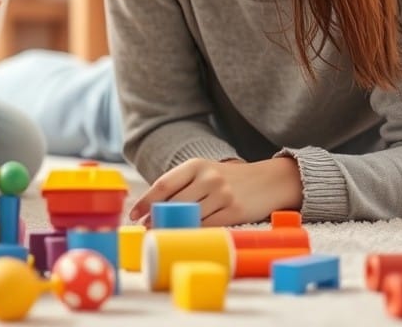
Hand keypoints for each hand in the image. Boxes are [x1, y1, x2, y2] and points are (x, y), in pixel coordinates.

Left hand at [126, 157, 303, 226]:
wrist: (268, 181)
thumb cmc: (229, 179)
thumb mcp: (205, 173)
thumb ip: (182, 186)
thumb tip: (152, 210)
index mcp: (196, 165)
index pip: (163, 184)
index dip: (146, 202)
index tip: (133, 215)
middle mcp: (209, 178)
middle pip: (174, 203)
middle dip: (157, 219)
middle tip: (146, 230)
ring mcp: (223, 195)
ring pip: (189, 217)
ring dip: (174, 228)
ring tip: (163, 234)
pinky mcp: (235, 212)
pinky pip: (207, 227)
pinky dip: (194, 233)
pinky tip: (187, 236)